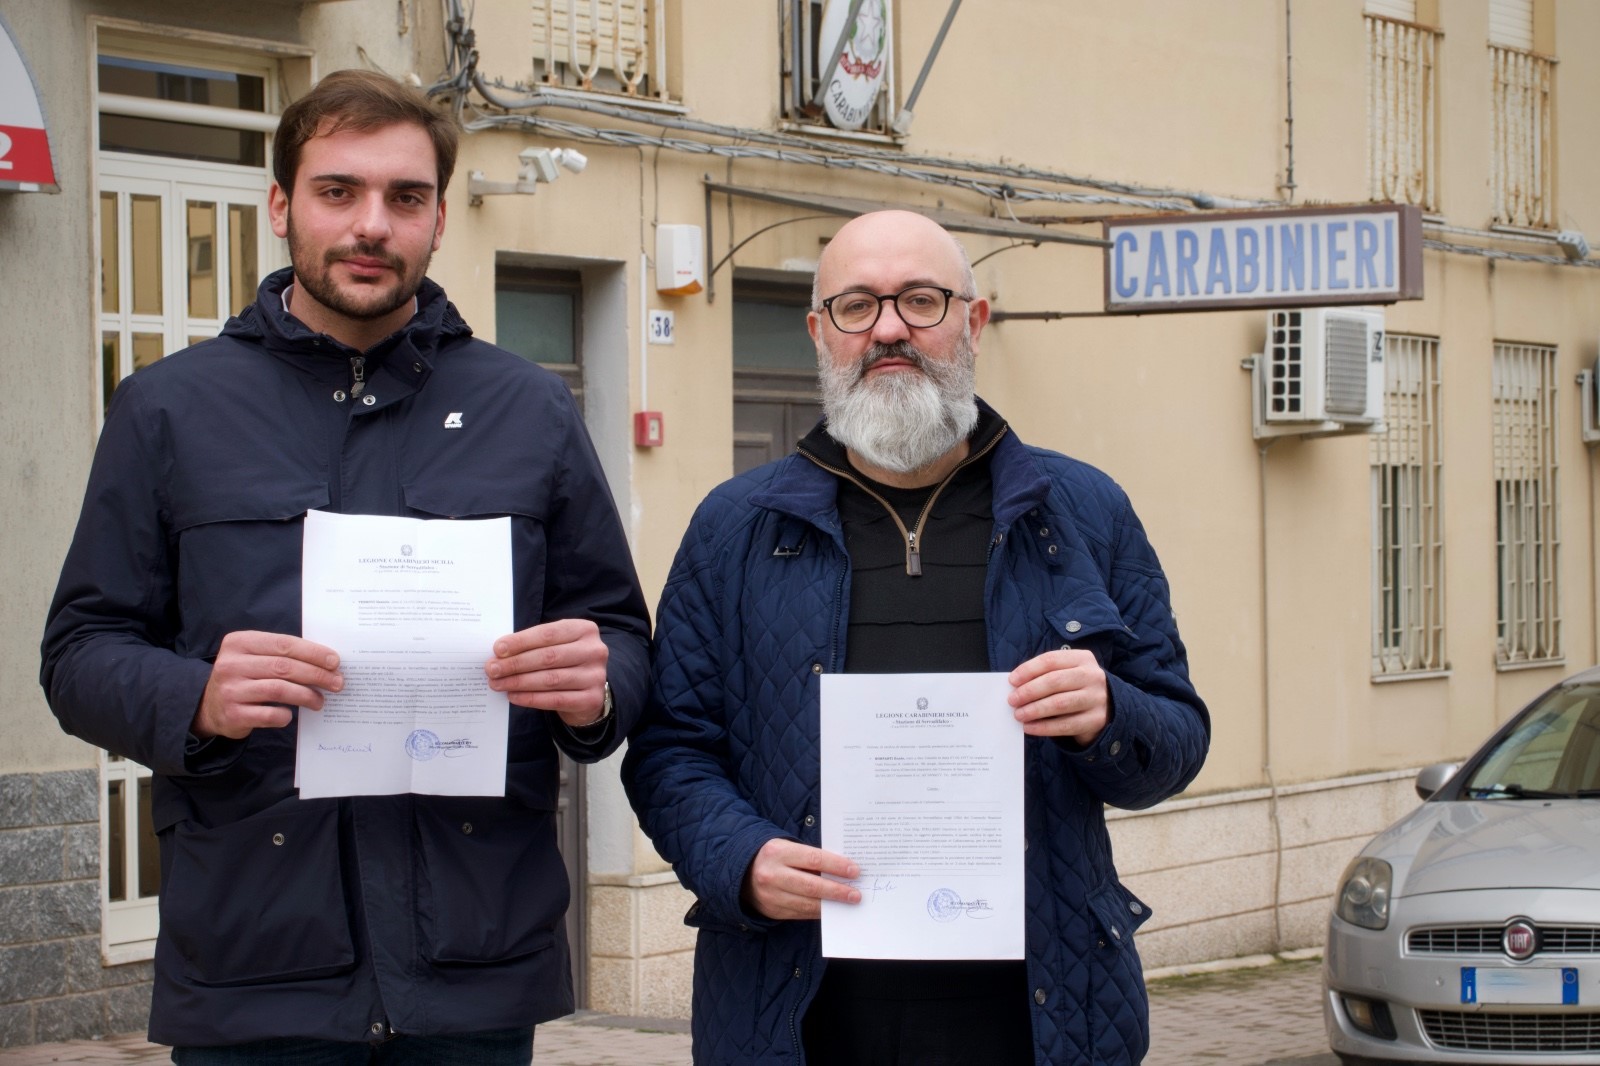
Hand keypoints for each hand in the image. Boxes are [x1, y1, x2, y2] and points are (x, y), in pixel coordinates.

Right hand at [194, 631, 342, 739]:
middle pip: (284, 666)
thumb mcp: (254, 657)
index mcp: (239, 642)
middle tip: (336, 682)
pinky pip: (269, 715)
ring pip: (279, 689)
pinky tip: (292, 714)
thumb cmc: (244, 677)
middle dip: (316, 674)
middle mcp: (231, 664)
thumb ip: (282, 654)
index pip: (283, 644)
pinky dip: (286, 715)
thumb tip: (326, 662)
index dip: (313, 652)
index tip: (335, 661)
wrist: (210, 706)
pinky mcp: (232, 714)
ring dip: (306, 695)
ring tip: (320, 700)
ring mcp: (230, 690)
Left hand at [485, 618, 608, 727]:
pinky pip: (555, 699)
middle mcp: (594, 651)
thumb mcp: (557, 645)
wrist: (588, 690)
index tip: (497, 650)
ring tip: (498, 684)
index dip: (521, 641)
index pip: (548, 634)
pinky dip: (531, 698)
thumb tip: (500, 653)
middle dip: (515, 663)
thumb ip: (534, 644)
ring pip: (550, 679)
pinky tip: (514, 696)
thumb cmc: (565, 662)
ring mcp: (596, 676)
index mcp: (585, 629)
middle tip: (492, 669)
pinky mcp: (591, 699)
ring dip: (519, 682)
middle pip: (548, 657)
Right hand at [742, 838, 860, 919]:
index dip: (836, 866)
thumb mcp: (787, 848)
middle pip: (811, 885)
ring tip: (848, 902)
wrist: (741, 871)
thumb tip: (842, 870)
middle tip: (856, 894)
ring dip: (830, 905)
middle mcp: (772, 874)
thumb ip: (810, 857)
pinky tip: (831, 909)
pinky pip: (800, 914)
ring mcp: (770, 895)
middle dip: (837, 891)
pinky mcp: (772, 911)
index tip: (855, 871)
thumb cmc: (774, 856)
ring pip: (806, 903)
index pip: (813, 859)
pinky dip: (817, 912)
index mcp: (777, 852)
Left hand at [1008, 648, 1108, 743]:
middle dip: (1029, 691)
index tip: (1011, 681)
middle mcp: (1092, 676)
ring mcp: (1096, 698)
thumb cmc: (1075, 687)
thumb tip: (1015, 686)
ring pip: (1060, 703)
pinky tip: (1029, 727)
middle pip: (1054, 681)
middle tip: (1012, 700)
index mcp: (1082, 658)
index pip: (1051, 660)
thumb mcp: (1066, 673)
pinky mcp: (1096, 719)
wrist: (1107, 707)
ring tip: (1018, 715)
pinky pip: (1065, 725)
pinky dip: (1044, 727)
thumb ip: (1044, 675)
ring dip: (1034, 710)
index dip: (1028, 670)